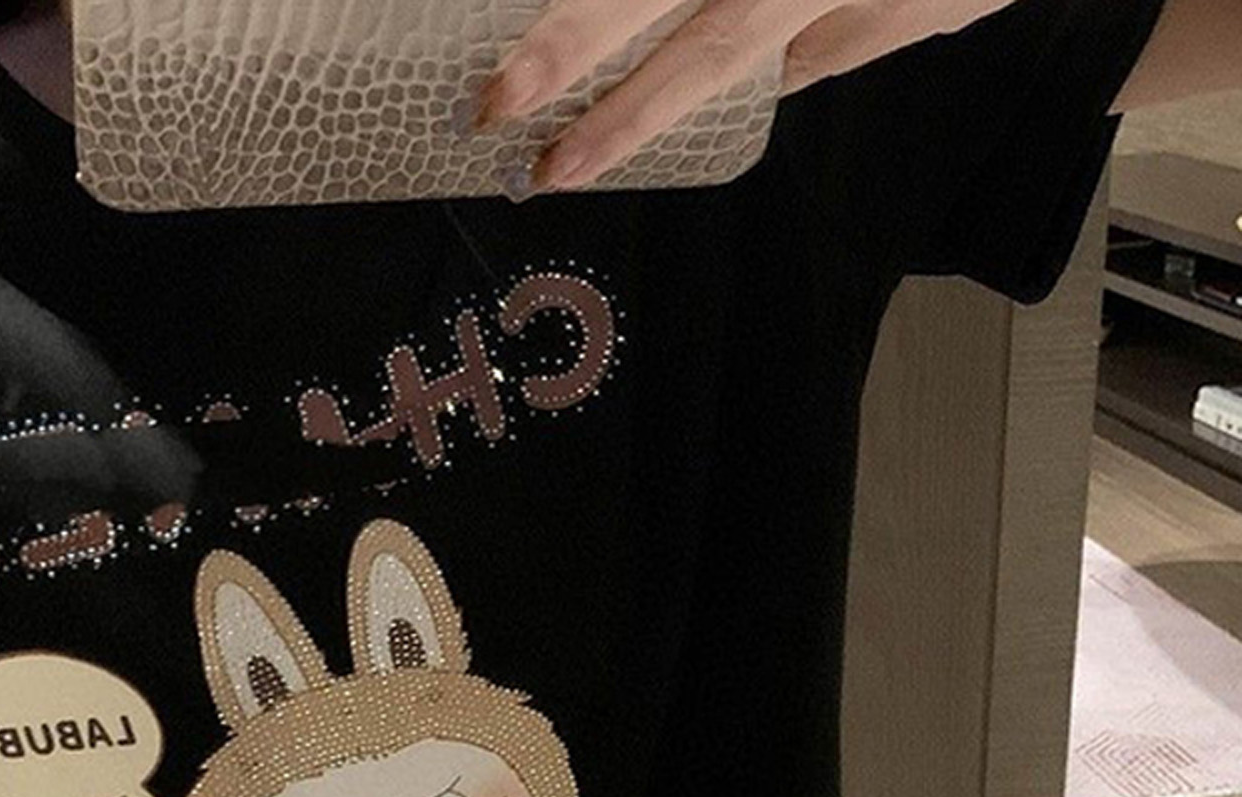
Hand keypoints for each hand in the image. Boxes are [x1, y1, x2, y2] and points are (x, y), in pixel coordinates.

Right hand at [469, 0, 1023, 192]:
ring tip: (502, 52)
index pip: (696, 61)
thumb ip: (822, 45)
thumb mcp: (919, 2)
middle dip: (559, 48)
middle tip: (490, 105)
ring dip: (563, 1)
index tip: (557, 167)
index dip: (621, 120)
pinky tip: (554, 3)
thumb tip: (741, 80)